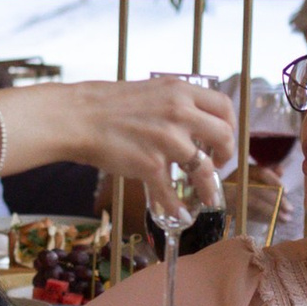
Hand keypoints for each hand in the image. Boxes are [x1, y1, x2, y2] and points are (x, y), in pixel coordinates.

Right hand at [67, 74, 237, 221]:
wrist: (77, 117)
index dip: (230, 125)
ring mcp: (167, 139)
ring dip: (209, 188)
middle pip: (224, 136)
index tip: (222, 139)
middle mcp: (179, 112)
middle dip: (226, 155)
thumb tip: (192, 122)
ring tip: (207, 197)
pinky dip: (177, 207)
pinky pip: (172, 192)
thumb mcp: (150, 92)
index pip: (223, 106)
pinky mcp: (150, 164)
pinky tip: (179, 214)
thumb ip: (174, 104)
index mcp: (180, 91)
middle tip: (218, 165)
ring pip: (204, 169)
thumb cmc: (107, 105)